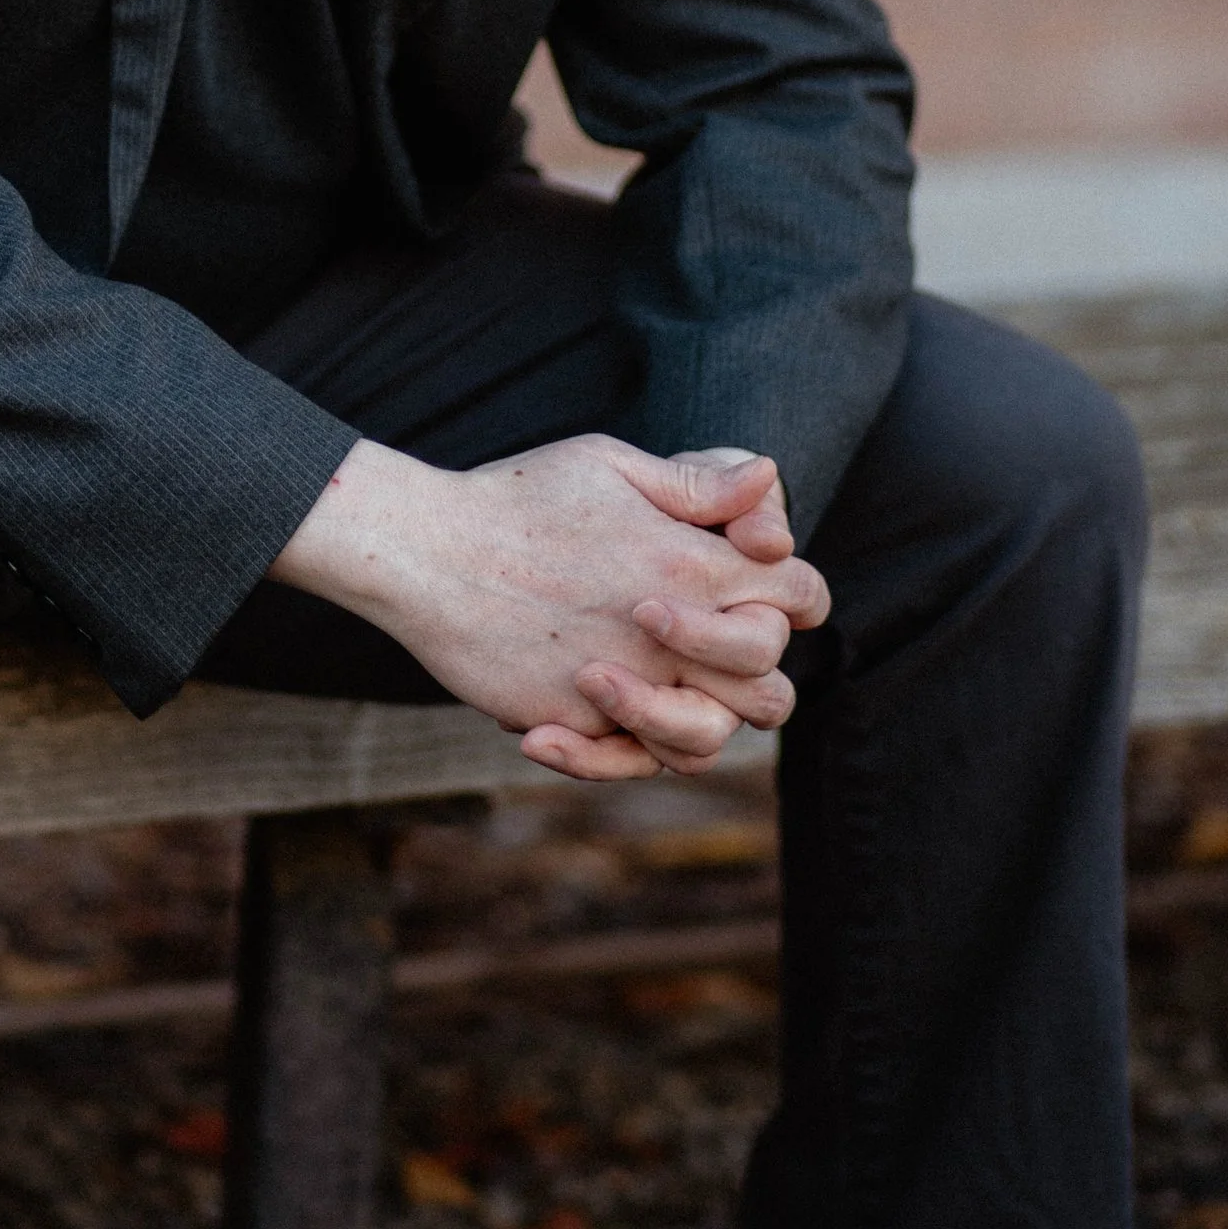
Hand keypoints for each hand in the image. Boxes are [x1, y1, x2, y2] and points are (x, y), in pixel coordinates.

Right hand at [269, 431, 828, 782]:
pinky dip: (624, 752)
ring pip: (711, 740)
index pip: (801, 594)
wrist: (425, 552)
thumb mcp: (610, 465)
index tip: (760, 584)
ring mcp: (625, 686)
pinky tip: (590, 715)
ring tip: (648, 684)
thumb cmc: (517, 497)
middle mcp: (672, 634)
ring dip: (694, 719)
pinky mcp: (576, 723)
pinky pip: (631, 763)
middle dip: (751, 663)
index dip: (794, 591)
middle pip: (771, 683)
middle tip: (699, 640)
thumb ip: (696, 482)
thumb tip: (770, 480)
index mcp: (692, 562)